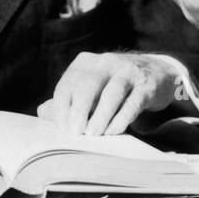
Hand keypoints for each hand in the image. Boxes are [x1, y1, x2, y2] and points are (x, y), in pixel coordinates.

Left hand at [38, 52, 178, 135]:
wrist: (155, 74)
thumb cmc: (112, 86)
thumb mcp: (90, 88)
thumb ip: (67, 100)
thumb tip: (42, 112)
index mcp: (87, 62)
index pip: (68, 84)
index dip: (62, 108)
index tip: (61, 129)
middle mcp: (107, 61)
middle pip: (89, 85)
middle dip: (80, 111)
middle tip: (75, 133)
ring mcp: (129, 71)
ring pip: (112, 93)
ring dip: (100, 116)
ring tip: (93, 135)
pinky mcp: (147, 85)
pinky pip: (133, 103)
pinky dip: (121, 119)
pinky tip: (113, 132)